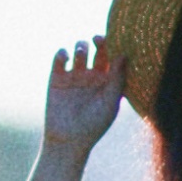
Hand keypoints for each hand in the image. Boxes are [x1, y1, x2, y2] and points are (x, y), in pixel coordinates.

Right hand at [42, 39, 123, 155]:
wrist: (67, 141)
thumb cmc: (94, 125)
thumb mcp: (110, 102)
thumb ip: (117, 78)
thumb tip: (124, 54)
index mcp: (108, 81)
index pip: (114, 57)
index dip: (115, 46)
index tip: (116, 41)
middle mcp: (92, 76)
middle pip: (98, 50)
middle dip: (99, 41)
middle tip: (97, 39)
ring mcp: (74, 76)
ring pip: (79, 51)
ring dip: (81, 45)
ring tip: (82, 51)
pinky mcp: (57, 78)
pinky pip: (60, 58)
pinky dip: (63, 52)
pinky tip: (66, 57)